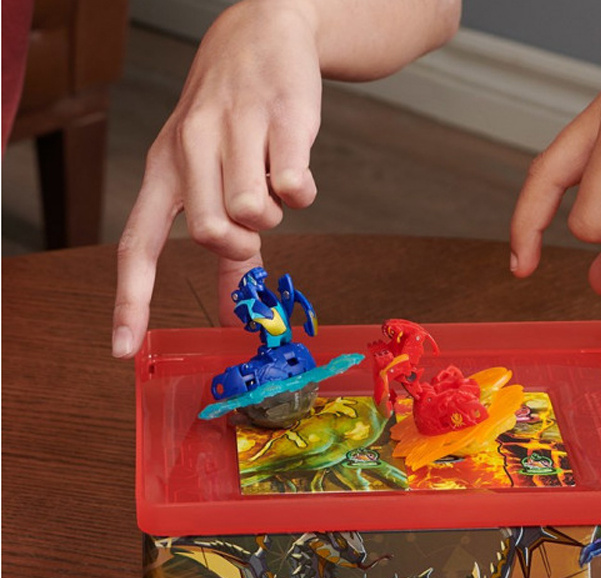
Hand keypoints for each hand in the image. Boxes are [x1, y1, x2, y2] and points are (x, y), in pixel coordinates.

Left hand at [112, 0, 321, 356]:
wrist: (262, 32)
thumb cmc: (232, 114)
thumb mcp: (208, 170)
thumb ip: (226, 246)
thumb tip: (235, 312)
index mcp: (163, 167)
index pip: (138, 244)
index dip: (130, 299)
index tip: (123, 348)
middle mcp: (189, 146)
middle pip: (209, 232)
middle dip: (242, 243)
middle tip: (255, 226)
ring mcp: (235, 129)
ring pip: (255, 212)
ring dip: (275, 213)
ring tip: (272, 182)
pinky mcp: (282, 119)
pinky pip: (295, 188)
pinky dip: (303, 192)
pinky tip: (296, 167)